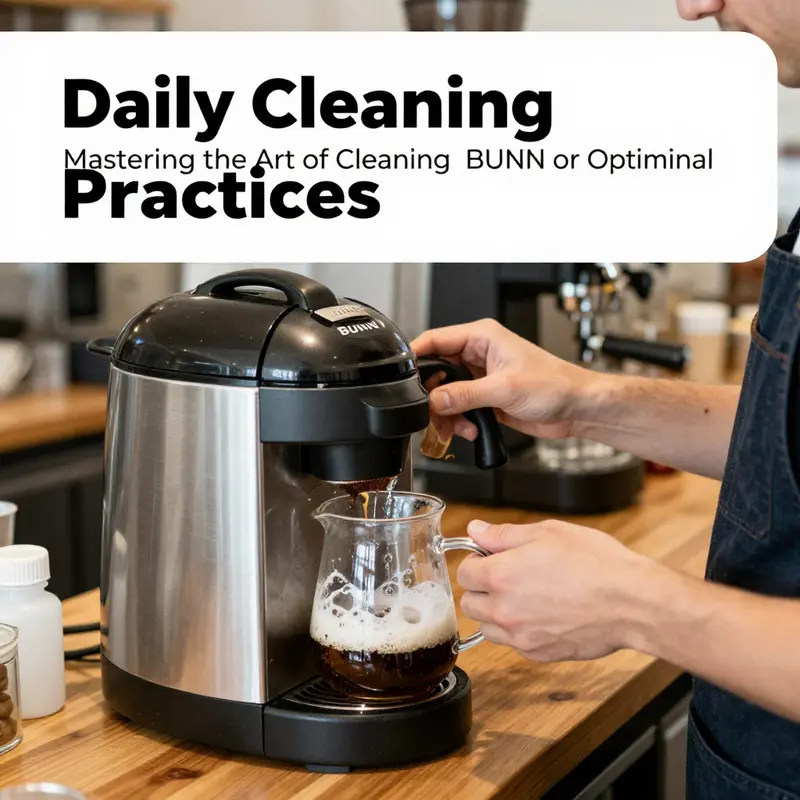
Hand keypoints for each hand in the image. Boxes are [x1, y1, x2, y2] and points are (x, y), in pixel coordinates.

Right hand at [411, 319, 594, 443]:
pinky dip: (459, 422)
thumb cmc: (555, 385)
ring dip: (446, 414)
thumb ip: (465, 395)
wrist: (577, 408)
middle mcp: (478, 354)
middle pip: (436, 371)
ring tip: (457, 427)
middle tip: (433, 413)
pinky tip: (470, 430)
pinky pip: (459, 408)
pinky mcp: (485, 397)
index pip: (436, 340)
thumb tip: (436, 400)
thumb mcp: (505, 389)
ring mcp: (481, 377)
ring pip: (445, 393)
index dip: (416, 357)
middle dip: (433, 396)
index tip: (403, 376)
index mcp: (482, 338)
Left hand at [458, 518, 661, 661]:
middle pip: (470, 603)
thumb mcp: (547, 532)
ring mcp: (520, 637)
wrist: (631, 602)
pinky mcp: (538, 654)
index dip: (476, 561)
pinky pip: (513, 644)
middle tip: (507, 576)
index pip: (463, 573)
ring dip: (496, 613)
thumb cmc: (595, 563)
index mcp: (500, 576)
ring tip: (525, 596)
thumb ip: (503, 534)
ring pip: (488, 627)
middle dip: (482, 588)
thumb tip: (475, 530)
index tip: (491, 558)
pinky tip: (542, 614)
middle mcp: (504, 610)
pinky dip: (519, 631)